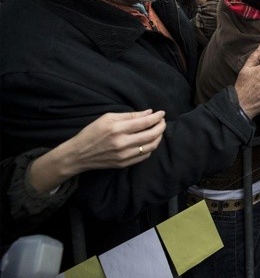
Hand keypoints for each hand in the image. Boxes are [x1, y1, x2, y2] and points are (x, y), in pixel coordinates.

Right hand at [27, 110, 166, 192]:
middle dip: (161, 126)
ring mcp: (124, 155)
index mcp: (117, 129)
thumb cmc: (92, 132)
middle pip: (151, 135)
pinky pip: (144, 156)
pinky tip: (149, 141)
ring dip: (158, 137)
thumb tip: (149, 113)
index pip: (145, 122)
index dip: (156, 117)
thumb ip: (129, 115)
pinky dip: (150, 147)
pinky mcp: (124, 164)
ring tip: (158, 130)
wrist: (78, 154)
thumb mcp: (107, 118)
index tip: (162, 113)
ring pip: (151, 146)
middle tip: (162, 121)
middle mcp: (122, 143)